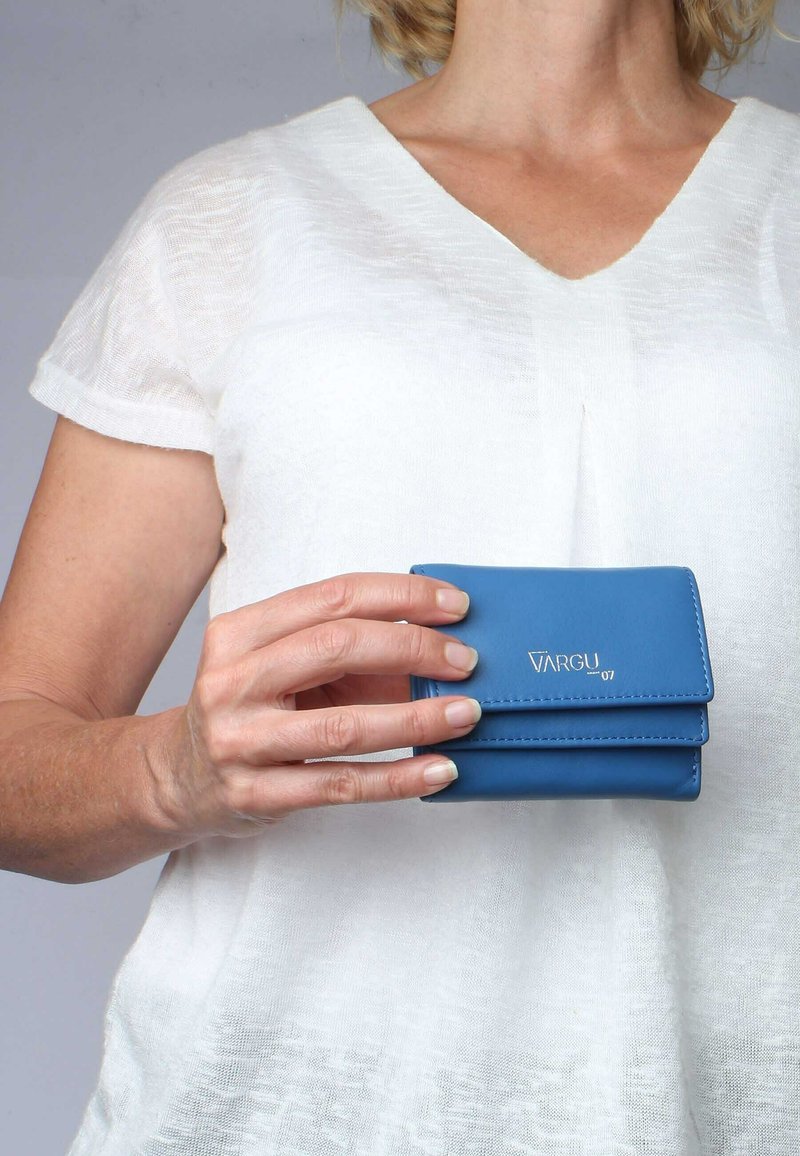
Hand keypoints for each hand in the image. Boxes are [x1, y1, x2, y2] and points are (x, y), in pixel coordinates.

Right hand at [158, 572, 480, 838]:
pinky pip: (342, 785)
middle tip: (467, 661)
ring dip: (417, 718)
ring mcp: (240, 741)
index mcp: (239, 632)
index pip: (334, 597)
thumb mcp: (282, 666)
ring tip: (467, 713)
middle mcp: (232, 681)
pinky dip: (400, 778)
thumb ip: (347, 651)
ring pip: (345, 726)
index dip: (402, 597)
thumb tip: (439, 646)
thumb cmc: (248, 710)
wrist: (177, 777)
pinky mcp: (256, 795)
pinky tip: (440, 769)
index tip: (455, 607)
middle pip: (338, 647)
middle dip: (415, 649)